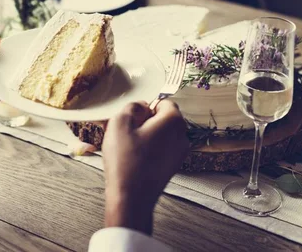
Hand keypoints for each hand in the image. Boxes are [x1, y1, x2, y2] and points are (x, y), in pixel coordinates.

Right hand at [102, 101, 188, 234]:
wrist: (131, 197)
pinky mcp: (173, 167)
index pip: (164, 102)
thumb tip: (142, 106)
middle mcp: (182, 136)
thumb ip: (132, 107)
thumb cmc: (125, 159)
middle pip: (164, 119)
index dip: (146, 107)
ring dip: (147, 136)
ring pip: (162, 135)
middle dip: (146, 121)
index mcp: (173, 121)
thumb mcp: (119, 123)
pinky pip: (162, 149)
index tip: (133, 119)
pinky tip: (134, 158)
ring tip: (128, 147)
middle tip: (127, 132)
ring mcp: (180, 154)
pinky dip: (150, 149)